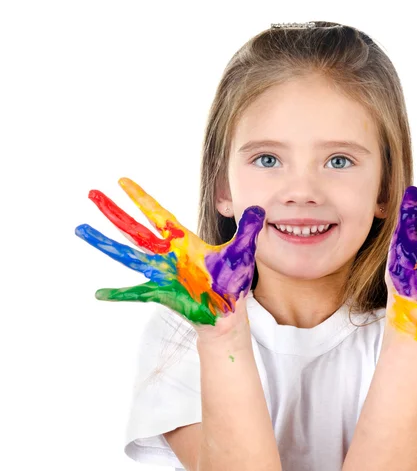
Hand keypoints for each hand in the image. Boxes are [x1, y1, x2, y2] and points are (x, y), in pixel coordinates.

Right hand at [75, 178, 264, 337]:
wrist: (229, 311)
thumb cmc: (232, 281)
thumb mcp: (242, 251)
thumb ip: (249, 228)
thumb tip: (260, 207)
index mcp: (183, 241)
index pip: (158, 213)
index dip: (141, 197)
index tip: (122, 181)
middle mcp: (168, 254)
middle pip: (135, 228)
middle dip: (114, 211)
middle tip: (92, 193)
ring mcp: (162, 273)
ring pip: (129, 254)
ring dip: (105, 243)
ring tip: (81, 230)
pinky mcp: (163, 293)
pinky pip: (137, 293)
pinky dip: (120, 294)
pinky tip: (99, 293)